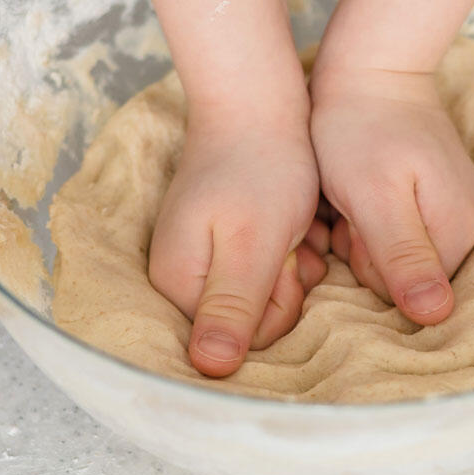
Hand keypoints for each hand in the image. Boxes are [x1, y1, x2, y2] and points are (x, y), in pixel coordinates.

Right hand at [149, 97, 327, 376]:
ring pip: (269, 299)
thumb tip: (210, 369)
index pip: (243, 340)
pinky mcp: (226, 247)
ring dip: (294, 266)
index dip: (275, 301)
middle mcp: (183, 280)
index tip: (278, 255)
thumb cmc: (260, 168)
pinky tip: (293, 224)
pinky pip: (270, 275)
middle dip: (285, 284)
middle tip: (287, 237)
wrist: (257, 105)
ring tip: (292, 227)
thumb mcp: (253, 244)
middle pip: (256, 323)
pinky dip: (291, 251)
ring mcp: (204, 262)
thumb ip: (233, 307)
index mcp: (179, 284)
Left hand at [310, 65, 473, 324]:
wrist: (373, 74)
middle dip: (369, 253)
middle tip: (356, 208)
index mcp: (461, 233)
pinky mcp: (449, 207)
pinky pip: (404, 242)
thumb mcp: (372, 197)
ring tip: (360, 198)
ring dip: (368, 239)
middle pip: (406, 283)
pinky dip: (376, 226)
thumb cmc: (361, 132)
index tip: (358, 220)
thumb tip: (437, 315)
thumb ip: (403, 257)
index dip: (369, 263)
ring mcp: (466, 217)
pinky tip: (368, 198)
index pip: (406, 297)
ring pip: (401, 264)